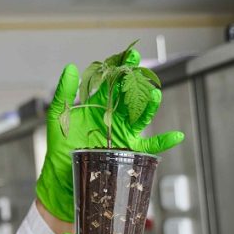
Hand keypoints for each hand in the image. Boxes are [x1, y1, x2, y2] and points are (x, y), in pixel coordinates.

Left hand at [35, 51, 183, 221]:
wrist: (61, 178)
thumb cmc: (60, 148)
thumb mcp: (58, 119)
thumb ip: (64, 94)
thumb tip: (70, 67)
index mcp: (98, 106)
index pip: (113, 82)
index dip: (122, 68)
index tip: (129, 55)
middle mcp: (114, 117)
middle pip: (130, 95)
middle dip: (136, 80)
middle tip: (141, 68)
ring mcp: (123, 134)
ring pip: (140, 117)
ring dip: (149, 107)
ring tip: (153, 96)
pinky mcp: (128, 151)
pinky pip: (150, 147)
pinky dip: (163, 142)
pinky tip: (176, 136)